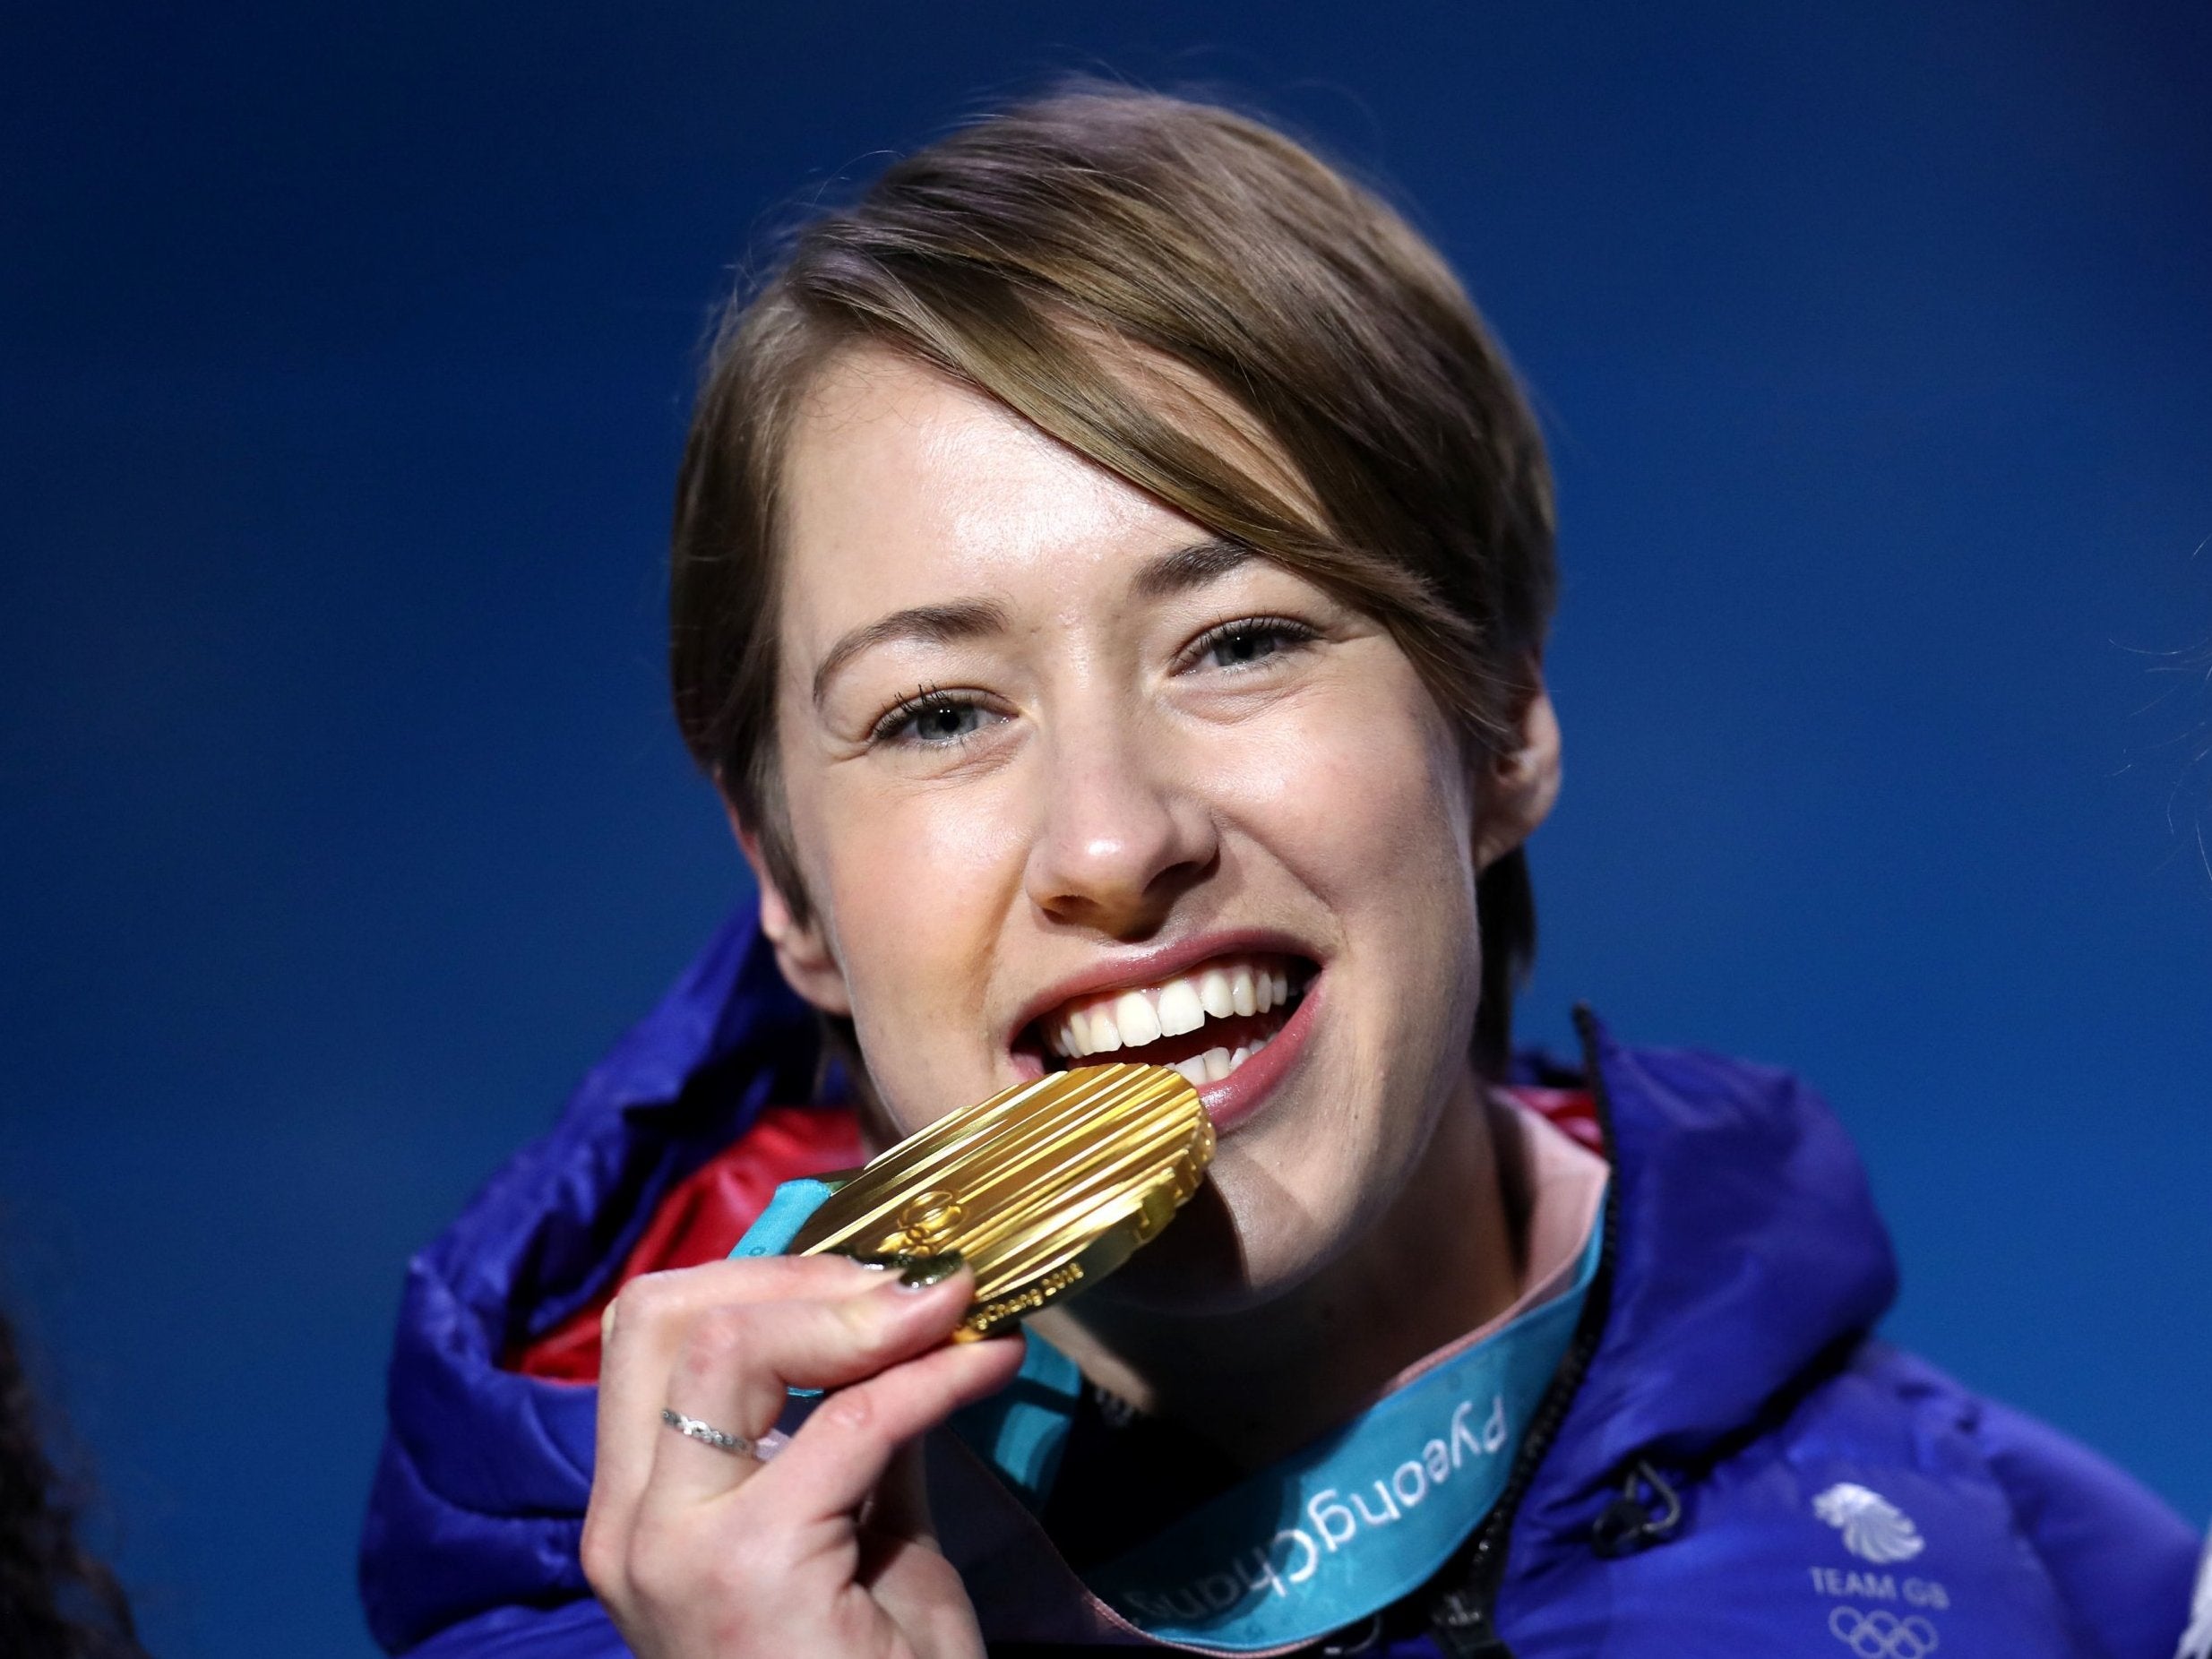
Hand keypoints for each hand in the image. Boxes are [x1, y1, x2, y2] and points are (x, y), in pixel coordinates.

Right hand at [582, 1253, 1025, 1657]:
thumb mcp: (859, 1533)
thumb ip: (856, 1429)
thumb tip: (900, 1322)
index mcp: (639, 1509)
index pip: (656, 1331)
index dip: (772, 1276)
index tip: (885, 1275)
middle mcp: (630, 1524)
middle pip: (664, 1315)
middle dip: (795, 1272)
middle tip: (909, 1286)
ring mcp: (674, 1549)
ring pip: (721, 1343)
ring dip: (852, 1307)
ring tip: (946, 1310)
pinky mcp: (749, 1572)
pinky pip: (849, 1422)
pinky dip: (933, 1374)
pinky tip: (991, 1363)